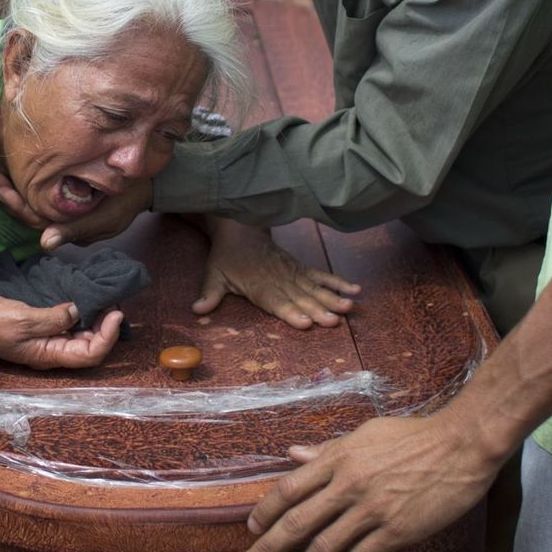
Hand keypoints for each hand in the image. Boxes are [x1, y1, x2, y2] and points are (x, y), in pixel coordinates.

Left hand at [0, 169, 149, 250]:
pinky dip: (21, 183)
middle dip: (4, 196)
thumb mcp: (106, 216)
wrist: (147, 183)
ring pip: (28, 202)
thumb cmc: (128, 198)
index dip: (16, 205)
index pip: (35, 219)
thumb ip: (75, 230)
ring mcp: (61, 208)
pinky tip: (7, 172)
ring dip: (8, 190)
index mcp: (66, 228)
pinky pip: (37, 192)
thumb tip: (45, 244)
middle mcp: (59, 220)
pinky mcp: (64, 195)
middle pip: (26, 211)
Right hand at [0, 297, 121, 368]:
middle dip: (107, 327)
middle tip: (114, 302)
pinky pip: (70, 325)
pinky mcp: (44, 328)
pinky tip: (86, 298)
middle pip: (91, 346)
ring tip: (104, 299)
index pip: (90, 354)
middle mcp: (54, 351)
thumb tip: (79, 311)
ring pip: (83, 335)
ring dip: (97, 320)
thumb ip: (54, 318)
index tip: (116, 313)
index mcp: (50, 355)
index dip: (108, 336)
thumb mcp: (25, 319)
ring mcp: (49, 340)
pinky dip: (82, 313)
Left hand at [195, 218, 359, 328]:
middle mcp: (279, 280)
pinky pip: (321, 275)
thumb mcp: (213, 274)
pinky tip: (355, 290)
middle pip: (300, 297)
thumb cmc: (227, 257)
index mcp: (258, 285)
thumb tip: (197, 310)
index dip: (289, 312)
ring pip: (314, 287)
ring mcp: (293, 273)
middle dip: (317, 310)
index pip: (275, 301)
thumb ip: (209, 294)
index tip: (303, 322)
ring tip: (348, 308)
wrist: (241, 229)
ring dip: (332, 298)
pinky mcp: (301, 268)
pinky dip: (338, 282)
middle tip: (333, 321)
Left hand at [242, 414, 502, 551]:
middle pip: (297, 522)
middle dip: (269, 547)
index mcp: (337, 458)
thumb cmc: (413, 435)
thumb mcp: (364, 433)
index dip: (265, 512)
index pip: (288, 489)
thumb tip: (292, 453)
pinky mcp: (396, 530)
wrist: (461, 445)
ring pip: (325, 546)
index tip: (252, 528)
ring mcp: (371, 509)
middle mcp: (347, 485)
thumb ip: (327, 449)